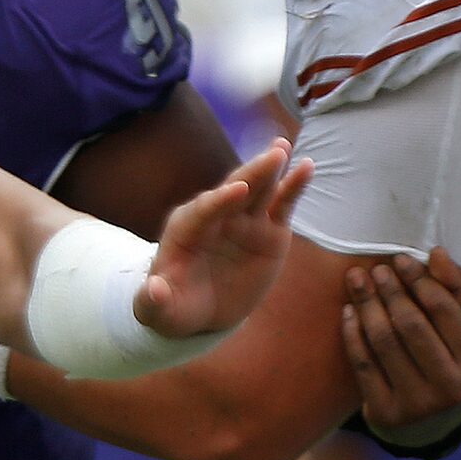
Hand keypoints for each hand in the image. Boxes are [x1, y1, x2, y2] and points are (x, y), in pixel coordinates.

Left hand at [138, 141, 312, 340]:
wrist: (202, 311)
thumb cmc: (176, 308)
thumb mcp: (159, 312)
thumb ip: (154, 302)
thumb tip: (154, 291)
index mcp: (184, 230)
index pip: (201, 212)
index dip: (218, 201)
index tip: (237, 190)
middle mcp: (214, 218)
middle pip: (232, 191)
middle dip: (250, 173)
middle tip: (271, 156)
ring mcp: (243, 221)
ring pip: (258, 190)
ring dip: (269, 168)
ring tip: (281, 148)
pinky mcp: (268, 229)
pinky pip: (281, 205)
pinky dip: (293, 186)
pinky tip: (306, 167)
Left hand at [342, 248, 460, 439]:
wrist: (433, 424)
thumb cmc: (452, 364)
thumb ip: (457, 291)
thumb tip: (436, 253)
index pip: (444, 310)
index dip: (419, 280)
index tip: (401, 259)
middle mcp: (452, 386)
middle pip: (410, 324)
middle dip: (390, 290)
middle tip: (375, 269)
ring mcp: (418, 404)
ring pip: (384, 341)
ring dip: (367, 305)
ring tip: (357, 281)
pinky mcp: (387, 414)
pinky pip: (363, 363)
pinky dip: (352, 333)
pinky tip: (348, 311)